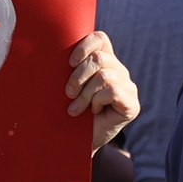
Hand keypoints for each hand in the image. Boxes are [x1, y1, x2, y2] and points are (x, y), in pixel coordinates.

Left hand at [64, 31, 139, 149]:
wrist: (76, 143)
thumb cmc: (69, 111)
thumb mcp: (67, 86)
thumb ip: (68, 68)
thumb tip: (50, 47)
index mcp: (104, 62)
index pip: (100, 39)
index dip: (84, 46)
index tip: (69, 63)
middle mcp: (120, 71)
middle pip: (99, 58)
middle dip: (78, 76)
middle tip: (68, 93)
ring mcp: (129, 87)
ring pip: (104, 76)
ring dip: (85, 94)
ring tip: (76, 109)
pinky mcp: (132, 104)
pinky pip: (112, 92)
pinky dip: (98, 101)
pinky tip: (94, 111)